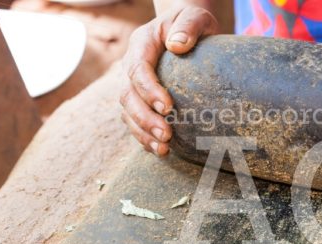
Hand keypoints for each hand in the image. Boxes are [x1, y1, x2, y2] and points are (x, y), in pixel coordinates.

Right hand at [120, 3, 218, 155]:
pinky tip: (161, 150)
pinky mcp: (140, 99)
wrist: (184, 29)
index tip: (168, 107)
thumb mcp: (194, 16)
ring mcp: (133, 84)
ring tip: (163, 149)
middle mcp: (131, 65)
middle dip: (145, 118)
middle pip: (127, 95)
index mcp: (141, 44)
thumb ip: (188, 26)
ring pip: (127, 112)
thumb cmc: (192, 23)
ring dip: (142, 133)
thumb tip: (178, 45)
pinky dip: (144, 137)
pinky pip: (135, 121)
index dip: (149, 90)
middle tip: (166, 135)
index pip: (138, 69)